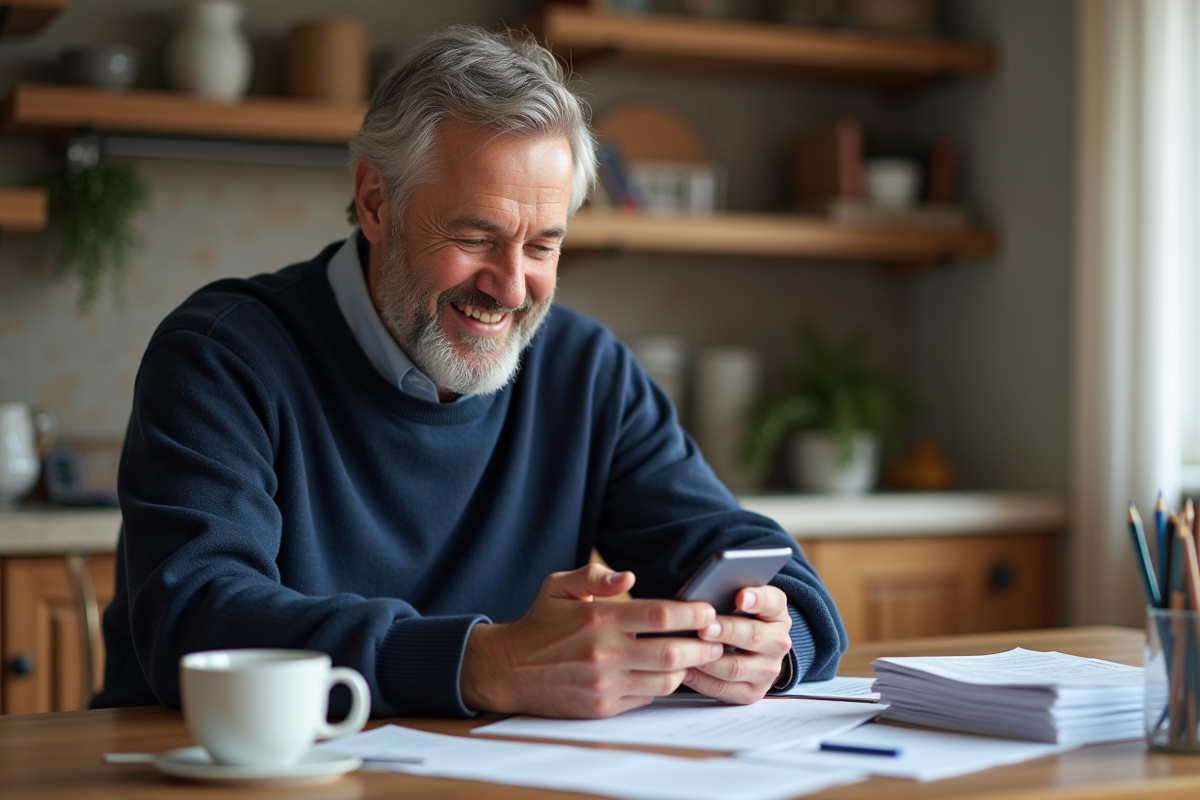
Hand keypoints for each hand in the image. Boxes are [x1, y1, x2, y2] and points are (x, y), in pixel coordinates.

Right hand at [460, 564, 723, 717]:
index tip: (708, 610)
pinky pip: (646, 698)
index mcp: (597, 617)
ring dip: (687, 668)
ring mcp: (604, 684)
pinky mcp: (602, 707)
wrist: (507, 669)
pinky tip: (666, 672)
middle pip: (672, 652)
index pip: (660, 615)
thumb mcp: (558, 586)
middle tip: (716, 639)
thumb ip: (594, 576)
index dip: (692, 613)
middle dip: (702, 646)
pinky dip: (662, 685)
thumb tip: (629, 576)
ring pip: (665, 680)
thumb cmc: (539, 623)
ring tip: (697, 656)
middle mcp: (603, 653)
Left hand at [682, 585, 792, 703]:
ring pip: (735, 667)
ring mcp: (767, 670)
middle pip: (752, 636)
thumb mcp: (743, 602)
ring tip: (687, 650)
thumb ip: (729, 593)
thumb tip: (704, 589)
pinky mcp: (752, 692)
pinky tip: (685, 668)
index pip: (772, 602)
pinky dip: (701, 680)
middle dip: (725, 631)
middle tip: (704, 628)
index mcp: (776, 613)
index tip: (741, 597)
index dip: (757, 599)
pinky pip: (724, 689)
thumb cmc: (740, 619)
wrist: (756, 651)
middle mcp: (777, 642)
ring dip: (708, 659)